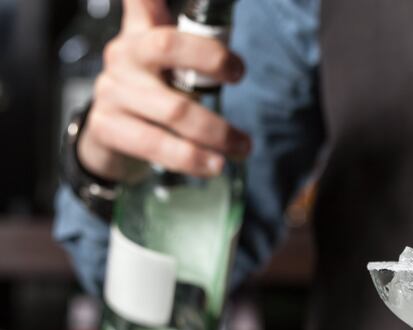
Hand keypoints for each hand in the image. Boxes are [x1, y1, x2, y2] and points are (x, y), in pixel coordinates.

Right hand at [77, 0, 249, 181]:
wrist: (107, 137)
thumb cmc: (146, 92)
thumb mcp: (159, 61)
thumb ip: (180, 35)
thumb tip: (207, 5)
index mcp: (139, 37)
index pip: (152, 6)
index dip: (191, 22)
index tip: (236, 64)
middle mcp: (122, 58)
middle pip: (167, 47)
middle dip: (212, 65)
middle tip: (242, 88)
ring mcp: (111, 92)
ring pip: (171, 108)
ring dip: (215, 132)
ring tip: (242, 148)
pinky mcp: (107, 128)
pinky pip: (154, 144)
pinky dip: (190, 158)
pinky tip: (212, 167)